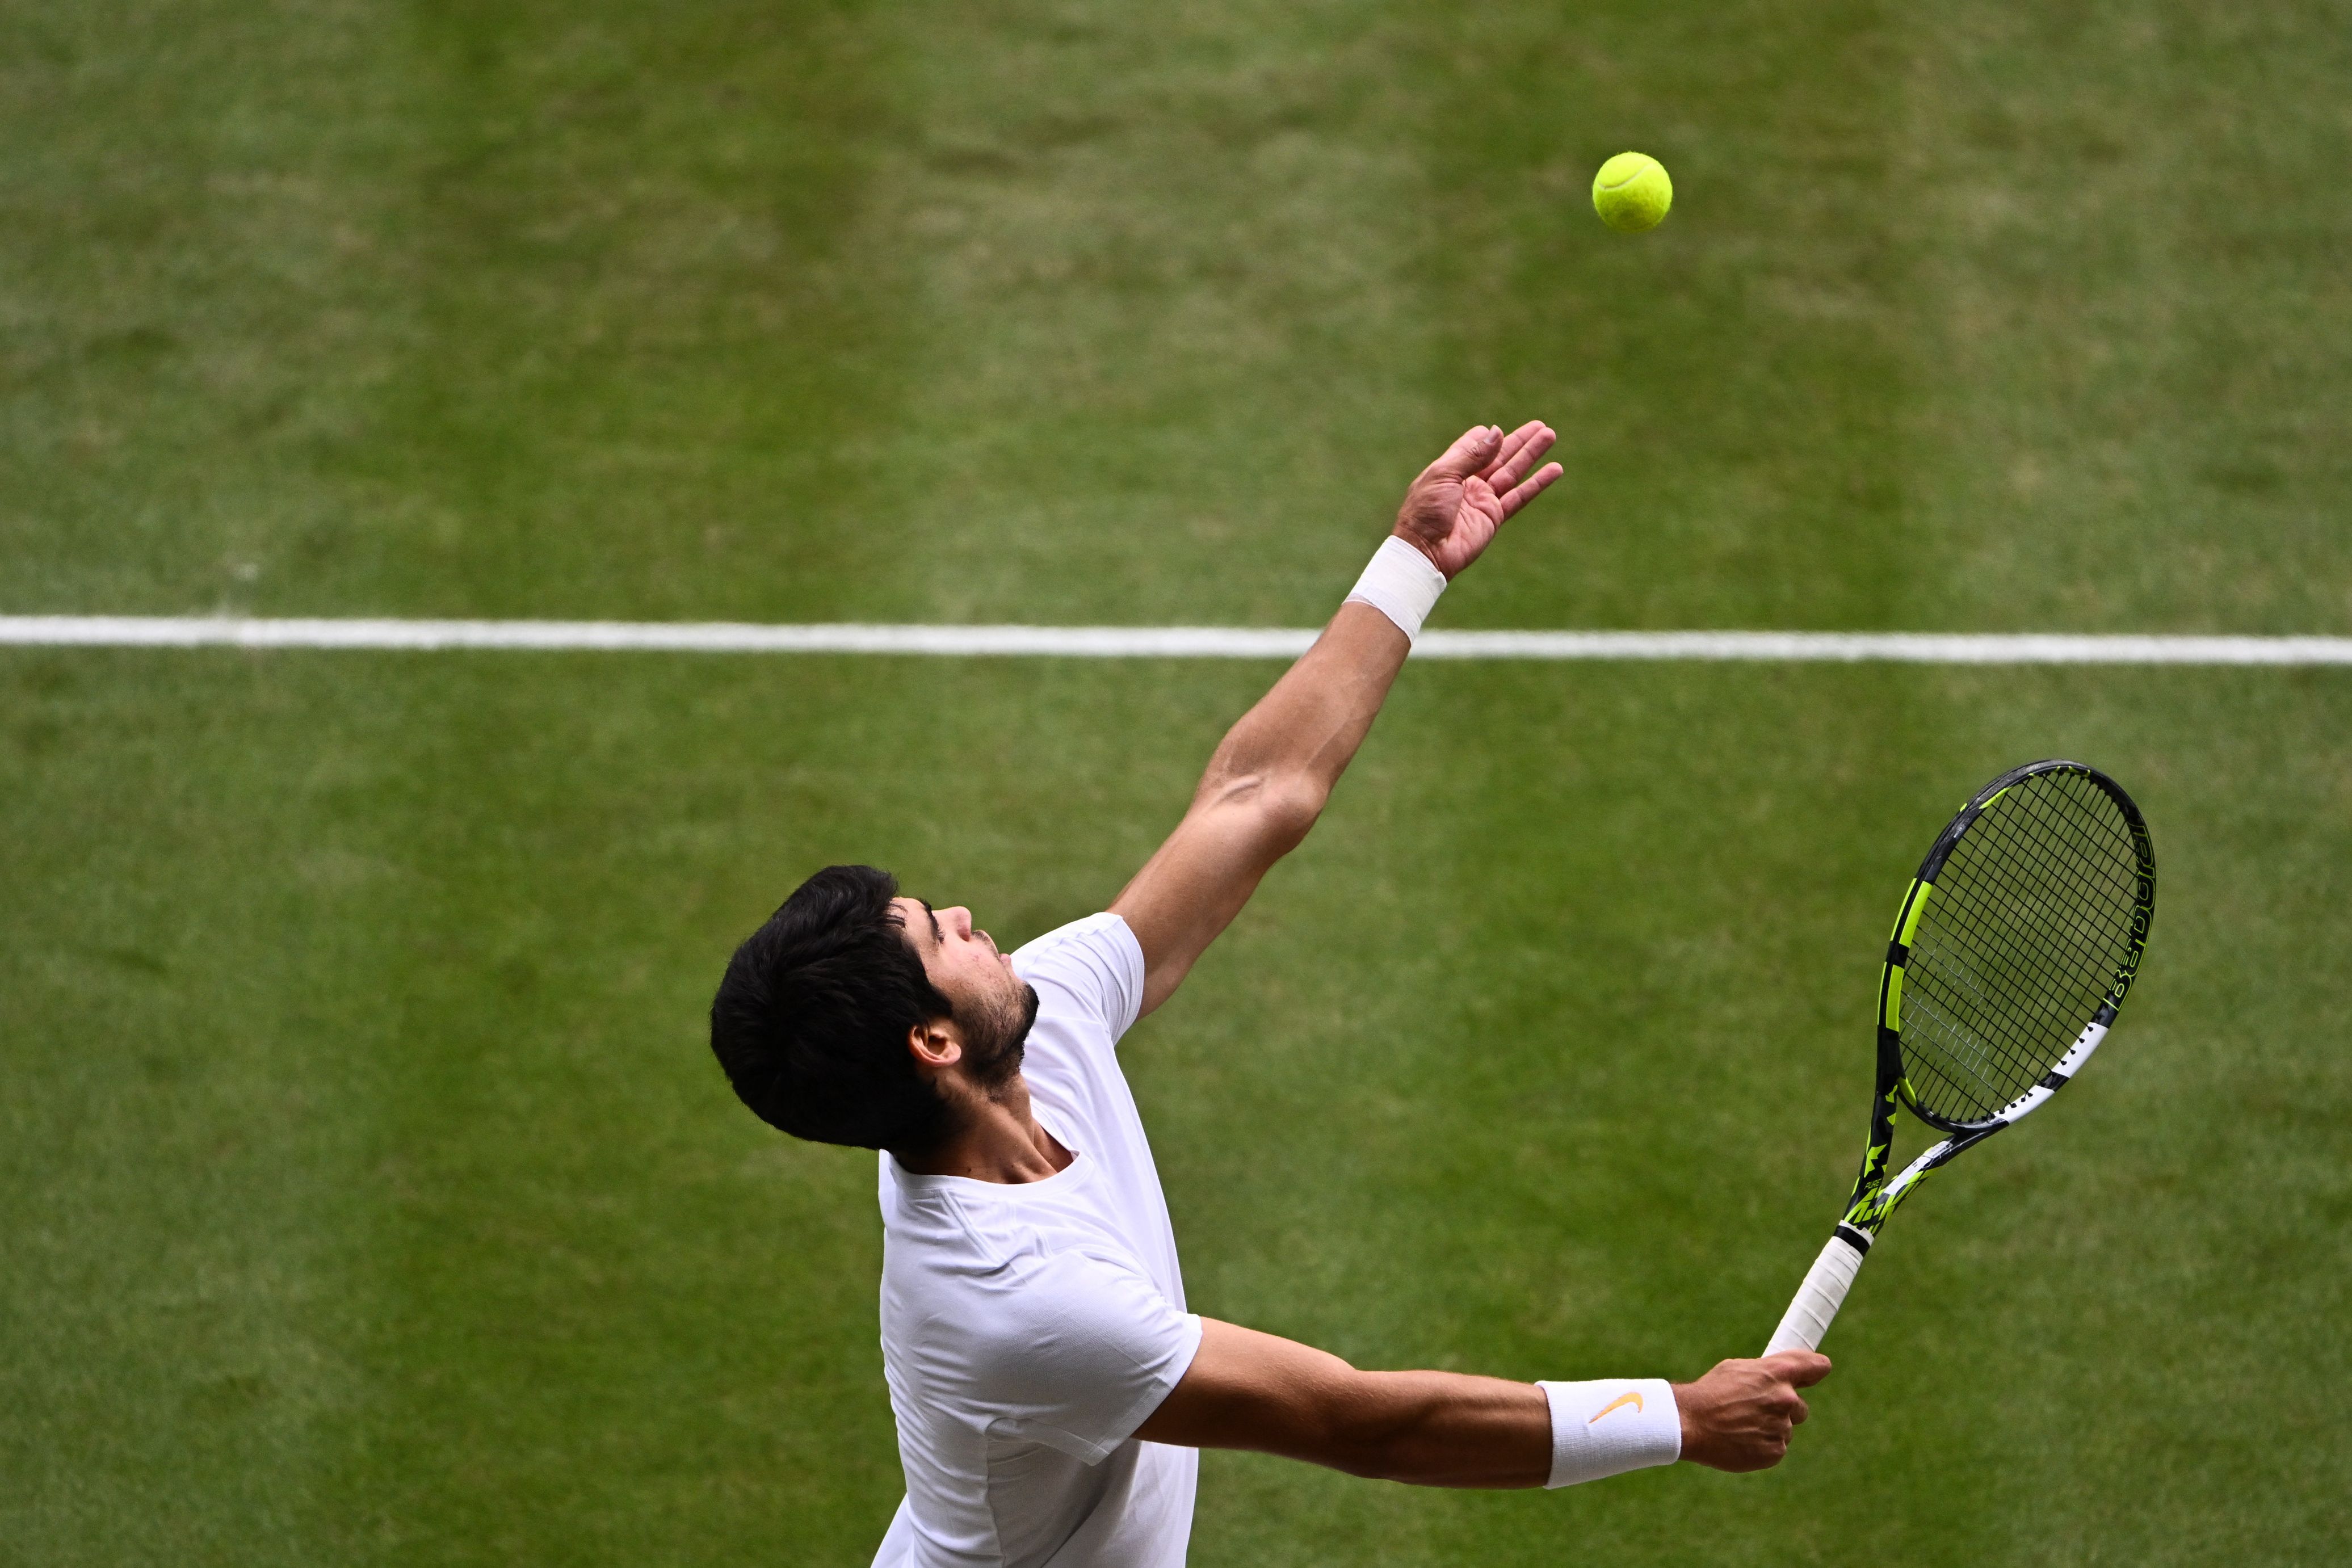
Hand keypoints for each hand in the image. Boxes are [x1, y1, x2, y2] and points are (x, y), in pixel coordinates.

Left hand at [1392, 420, 1563, 579]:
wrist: (1425, 551)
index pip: (1473, 447)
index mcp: (1451, 470)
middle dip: (1520, 441)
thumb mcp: (1444, 475)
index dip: (1486, 438)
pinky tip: (1555, 469)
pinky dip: (1537, 483)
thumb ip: (1472, 455)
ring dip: (1531, 455)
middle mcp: (1469, 483)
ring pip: (1513, 472)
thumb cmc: (1425, 511)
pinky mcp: (1494, 516)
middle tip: (1541, 426)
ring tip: (1550, 436)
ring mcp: (1483, 500)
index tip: (1497, 429)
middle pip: (1499, 457)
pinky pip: (1520, 496)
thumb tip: (1496, 431)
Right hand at [1672, 1352, 1831, 1472]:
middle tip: (1754, 1409)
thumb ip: (1767, 1372)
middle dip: (1782, 1408)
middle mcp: (1785, 1399)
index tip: (1811, 1375)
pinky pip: (1777, 1447)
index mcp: (1778, 1373)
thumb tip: (1784, 1376)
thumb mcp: (1737, 1369)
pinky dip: (1763, 1445)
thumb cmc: (1710, 1392)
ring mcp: (1782, 1427)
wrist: (1690, 1424)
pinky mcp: (1775, 1451)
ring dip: (1770, 1427)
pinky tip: (1741, 1439)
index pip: (1818, 1366)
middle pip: (1800, 1406)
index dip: (1815, 1370)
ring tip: (1741, 1425)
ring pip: (1786, 1428)